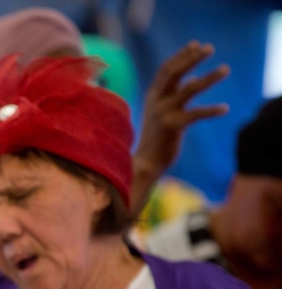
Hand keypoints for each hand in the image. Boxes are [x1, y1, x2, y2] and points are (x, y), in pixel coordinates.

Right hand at [130, 40, 228, 212]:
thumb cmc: (156, 137)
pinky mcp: (173, 126)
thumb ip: (176, 95)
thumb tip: (193, 79)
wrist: (145, 162)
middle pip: (175, 72)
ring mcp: (164, 113)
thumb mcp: (163, 112)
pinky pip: (196, 114)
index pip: (167, 69)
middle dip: (192, 58)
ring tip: (225, 69)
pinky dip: (211, 110)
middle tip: (209, 48)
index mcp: (153, 96)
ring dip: (209, 78)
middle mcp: (157, 101)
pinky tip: (225, 108)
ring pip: (189, 89)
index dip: (181, 55)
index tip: (196, 45)